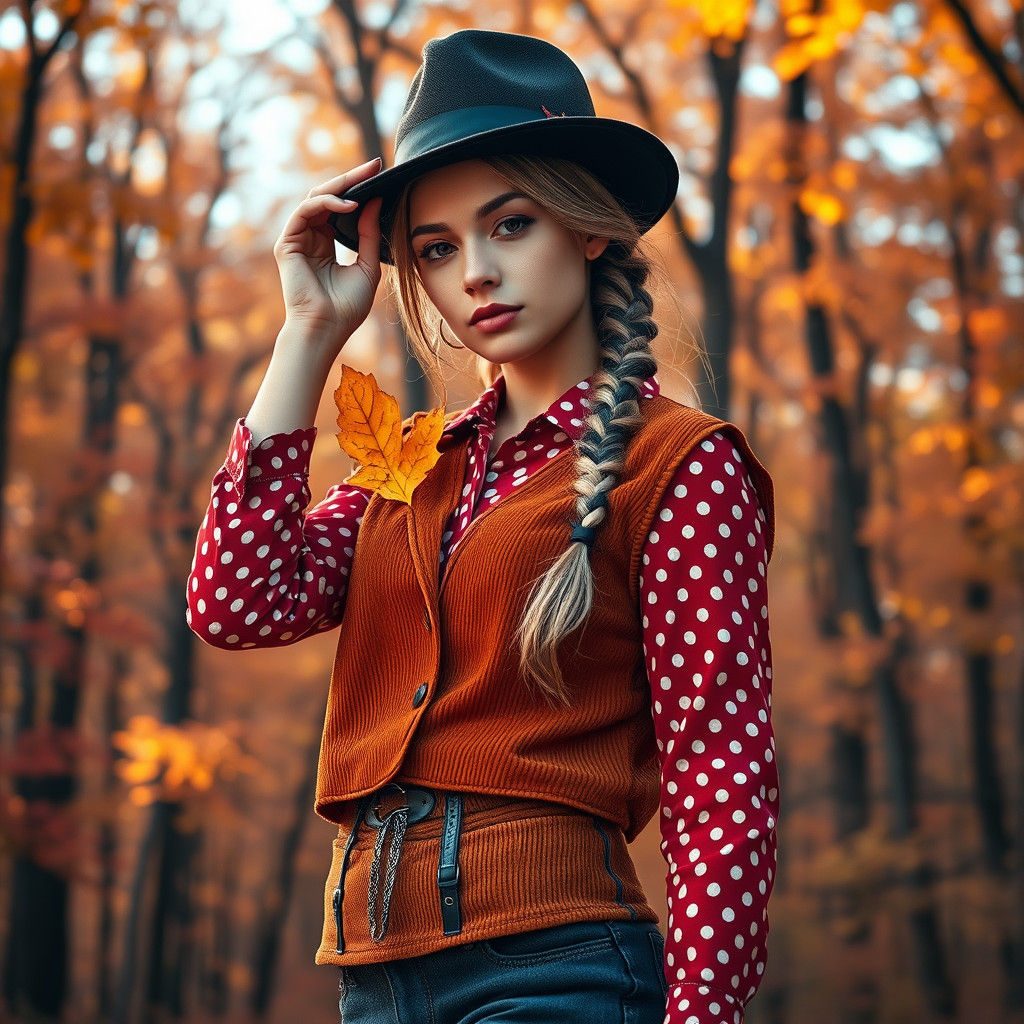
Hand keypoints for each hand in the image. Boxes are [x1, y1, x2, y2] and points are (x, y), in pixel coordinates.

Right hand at [272, 156, 384, 351]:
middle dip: (352, 179)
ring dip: (341, 187)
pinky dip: (327, 204)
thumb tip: (376, 201)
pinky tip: (349, 205)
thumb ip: (369, 235)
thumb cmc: (346, 307)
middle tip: (374, 165)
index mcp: (327, 243)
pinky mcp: (287, 243)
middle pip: (329, 197)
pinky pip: (306, 212)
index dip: (359, 190)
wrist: (326, 329)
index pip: (342, 208)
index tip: (381, 174)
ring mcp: (297, 239)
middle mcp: (311, 237)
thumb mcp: (368, 266)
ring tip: (364, 180)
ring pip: (316, 199)